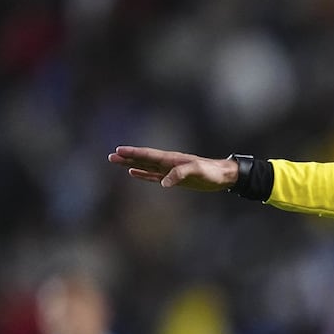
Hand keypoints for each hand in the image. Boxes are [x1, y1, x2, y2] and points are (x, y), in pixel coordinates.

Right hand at [108, 146, 237, 191]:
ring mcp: (170, 170)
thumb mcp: (197, 171)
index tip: (118, 150)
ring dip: (131, 164)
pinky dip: (143, 174)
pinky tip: (134, 173)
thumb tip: (164, 183)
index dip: (133, 153)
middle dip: (127, 157)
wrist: (222, 176)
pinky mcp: (174, 178)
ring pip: (146, 166)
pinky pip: (154, 175)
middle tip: (110, 156)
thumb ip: (180, 174)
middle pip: (143, 159)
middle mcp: (168, 163)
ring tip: (117, 162)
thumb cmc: (211, 171)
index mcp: (171, 159)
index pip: (148, 155)